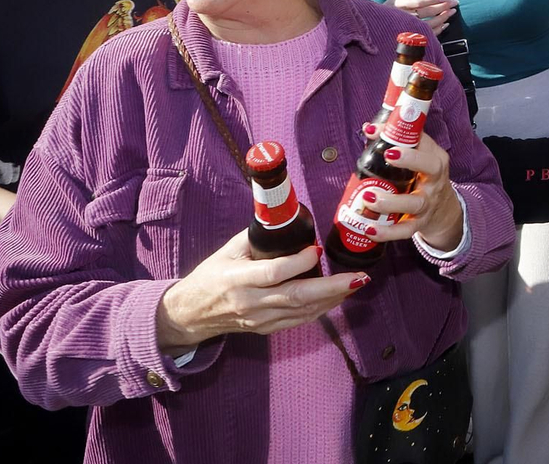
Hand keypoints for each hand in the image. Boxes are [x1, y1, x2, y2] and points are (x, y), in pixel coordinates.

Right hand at [156, 231, 363, 350]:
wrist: (190, 314)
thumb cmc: (209, 277)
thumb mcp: (226, 251)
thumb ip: (257, 237)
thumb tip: (286, 219)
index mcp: (237, 280)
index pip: (274, 273)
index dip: (299, 262)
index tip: (316, 249)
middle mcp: (250, 303)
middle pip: (296, 297)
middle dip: (331, 288)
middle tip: (358, 277)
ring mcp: (259, 320)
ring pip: (302, 312)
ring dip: (332, 299)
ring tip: (355, 283)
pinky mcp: (265, 329)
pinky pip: (299, 321)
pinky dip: (320, 309)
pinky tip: (337, 298)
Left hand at [357, 136, 463, 251]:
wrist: (443, 212)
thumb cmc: (424, 179)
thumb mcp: (420, 159)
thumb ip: (398, 144)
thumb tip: (369, 129)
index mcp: (435, 158)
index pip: (422, 140)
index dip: (400, 133)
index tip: (375, 130)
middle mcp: (435, 179)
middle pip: (430, 166)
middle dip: (410, 159)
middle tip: (387, 155)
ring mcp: (428, 203)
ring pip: (414, 202)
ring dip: (390, 201)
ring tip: (368, 197)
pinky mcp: (420, 223)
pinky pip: (405, 229)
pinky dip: (388, 232)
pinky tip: (370, 230)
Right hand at [390, 0, 457, 34]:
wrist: (381, 22)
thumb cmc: (395, 5)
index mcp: (398, 3)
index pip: (419, 1)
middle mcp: (401, 16)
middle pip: (425, 12)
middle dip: (442, 7)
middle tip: (454, 3)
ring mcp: (405, 28)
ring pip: (427, 24)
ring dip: (442, 18)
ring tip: (452, 12)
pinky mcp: (410, 37)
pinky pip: (426, 34)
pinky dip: (438, 30)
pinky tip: (445, 24)